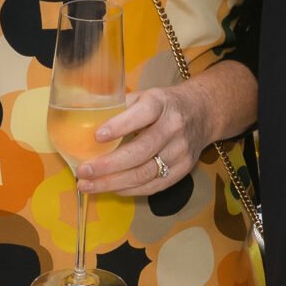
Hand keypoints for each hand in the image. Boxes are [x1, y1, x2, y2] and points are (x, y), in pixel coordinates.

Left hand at [75, 61, 256, 196]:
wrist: (203, 112)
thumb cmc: (164, 105)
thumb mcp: (145, 95)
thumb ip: (120, 107)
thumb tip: (85, 122)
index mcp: (161, 103)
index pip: (143, 114)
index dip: (120, 126)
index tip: (97, 136)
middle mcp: (174, 127)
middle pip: (141, 151)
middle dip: (108, 165)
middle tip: (83, 171)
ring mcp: (181, 151)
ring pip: (145, 173)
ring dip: (113, 183)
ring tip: (88, 186)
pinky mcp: (184, 170)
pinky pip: (154, 185)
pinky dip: (129, 190)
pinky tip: (111, 189)